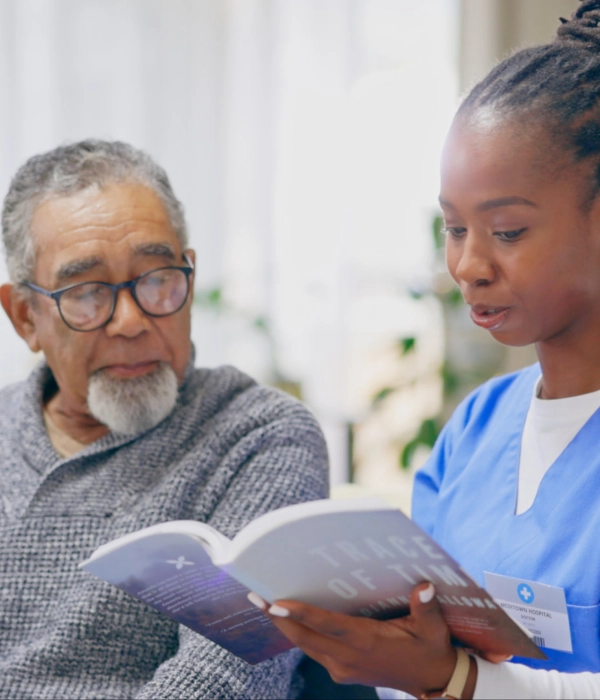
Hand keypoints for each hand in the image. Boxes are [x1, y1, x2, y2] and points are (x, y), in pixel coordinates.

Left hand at [249, 582, 468, 697]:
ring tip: (264, 604)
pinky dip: (300, 633)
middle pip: (304, 637)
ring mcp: (342, 667)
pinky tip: (290, 618)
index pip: (326, 625)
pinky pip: (314, 649)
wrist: (434, 683)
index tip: (275, 604)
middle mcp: (348, 657)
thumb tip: (425, 586)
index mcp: (366, 642)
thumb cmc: (431, 649)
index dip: (299, 614)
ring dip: (285, 626)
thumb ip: (426, 607)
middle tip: (255, 596)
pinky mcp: (342, 670)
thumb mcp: (433, 628)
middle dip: (277, 618)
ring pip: (305, 644)